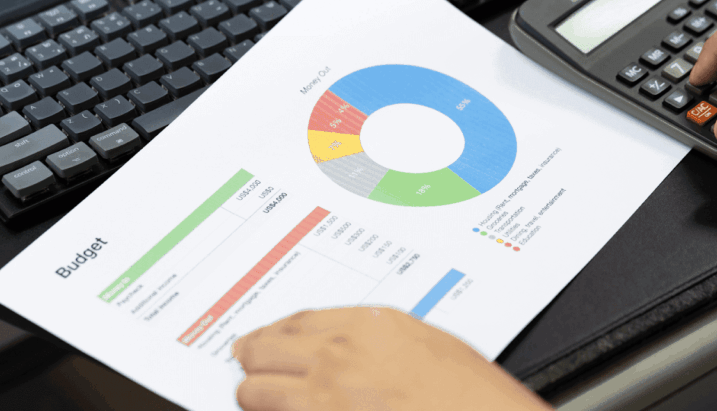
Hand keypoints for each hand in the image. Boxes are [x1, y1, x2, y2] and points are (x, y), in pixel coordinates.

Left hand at [233, 306, 551, 410]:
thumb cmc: (471, 395)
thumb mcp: (427, 346)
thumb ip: (381, 341)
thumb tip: (353, 349)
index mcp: (370, 325)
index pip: (298, 321)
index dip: (273, 333)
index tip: (263, 339)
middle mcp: (341, 354)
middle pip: (267, 349)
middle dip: (252, 359)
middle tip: (245, 365)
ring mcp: (327, 395)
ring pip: (257, 389)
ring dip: (252, 393)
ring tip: (253, 396)